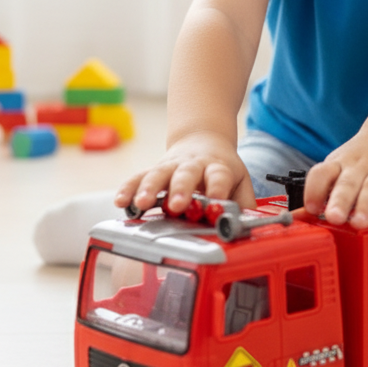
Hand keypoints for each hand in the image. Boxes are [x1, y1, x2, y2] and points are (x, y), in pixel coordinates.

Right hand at [115, 132, 255, 215]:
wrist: (203, 139)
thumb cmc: (220, 168)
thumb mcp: (239, 181)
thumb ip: (243, 204)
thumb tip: (246, 227)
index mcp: (217, 167)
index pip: (219, 175)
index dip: (217, 187)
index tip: (215, 200)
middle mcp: (193, 165)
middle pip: (186, 174)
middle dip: (181, 189)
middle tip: (177, 205)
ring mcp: (171, 166)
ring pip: (159, 174)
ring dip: (149, 188)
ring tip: (142, 204)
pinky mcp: (154, 170)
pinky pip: (138, 178)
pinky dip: (128, 189)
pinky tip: (121, 201)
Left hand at [303, 124, 367, 227]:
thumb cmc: (360, 159)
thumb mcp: (338, 166)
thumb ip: (324, 190)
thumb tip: (303, 216)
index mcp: (339, 164)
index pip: (321, 173)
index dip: (314, 190)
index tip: (311, 209)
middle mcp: (360, 167)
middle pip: (348, 183)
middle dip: (340, 201)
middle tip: (334, 217)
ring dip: (366, 206)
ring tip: (360, 223)